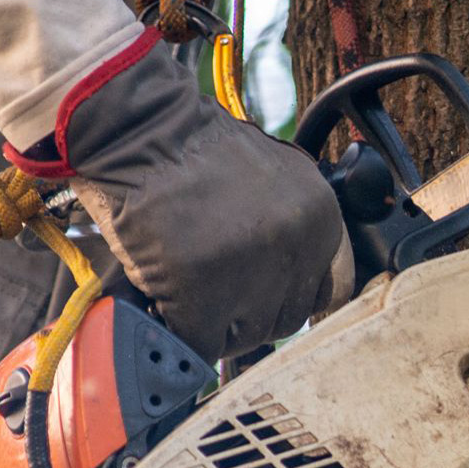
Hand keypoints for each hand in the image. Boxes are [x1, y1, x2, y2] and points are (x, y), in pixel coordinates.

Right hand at [15, 33, 352, 360]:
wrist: (137, 125)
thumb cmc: (193, 150)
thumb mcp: (274, 178)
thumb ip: (292, 230)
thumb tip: (286, 284)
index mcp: (322, 218)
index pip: (331, 293)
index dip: (288, 298)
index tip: (263, 298)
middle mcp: (298, 246)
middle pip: (286, 320)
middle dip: (247, 314)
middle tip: (211, 295)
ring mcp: (252, 270)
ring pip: (246, 337)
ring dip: (213, 325)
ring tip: (184, 289)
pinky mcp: (202, 288)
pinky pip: (199, 342)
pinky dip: (177, 330)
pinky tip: (163, 300)